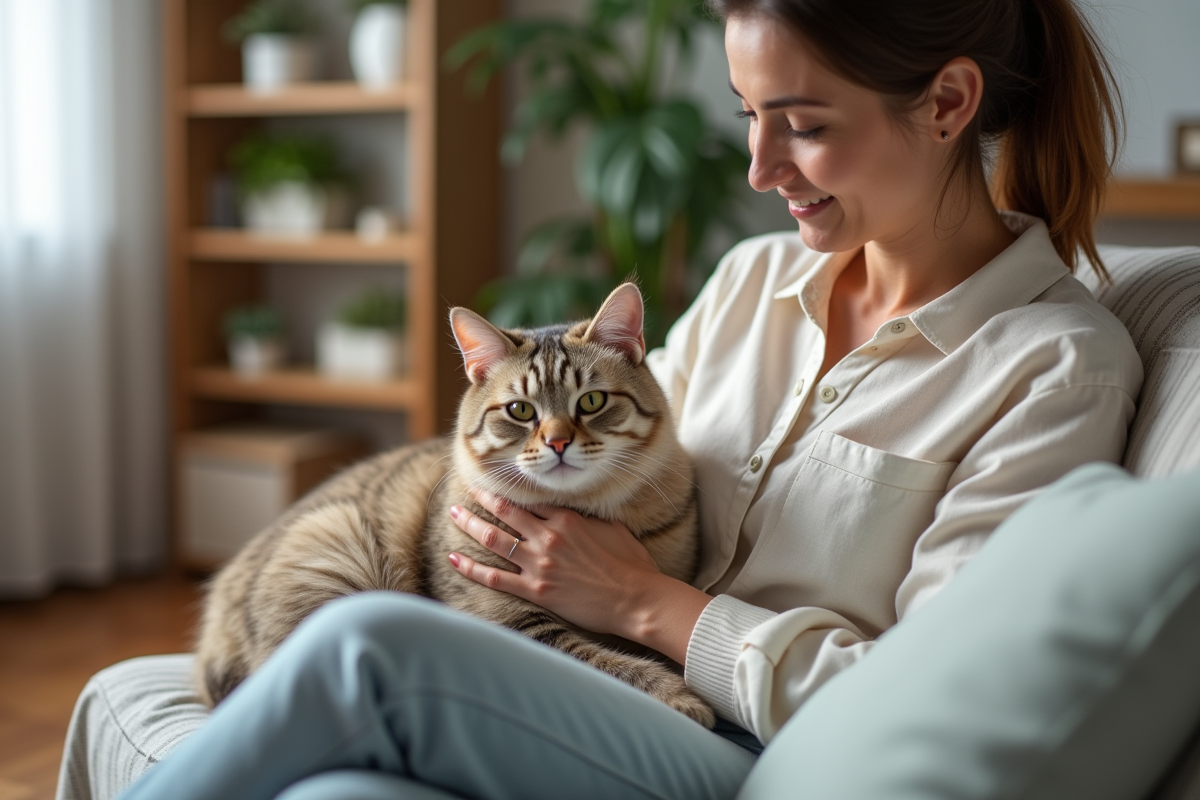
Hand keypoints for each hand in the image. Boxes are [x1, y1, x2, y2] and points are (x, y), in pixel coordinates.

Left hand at [448, 489, 663, 638]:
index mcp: (567, 519)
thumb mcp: (612, 528)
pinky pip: (494, 577)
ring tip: (454, 514)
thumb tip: (575, 512)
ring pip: (493, 538)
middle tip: (467, 489)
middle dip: (482, 498)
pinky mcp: (536, 590)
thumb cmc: (631, 564)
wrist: (635, 599)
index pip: (530, 499)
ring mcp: (539, 564)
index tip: (497, 481)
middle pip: (505, 511)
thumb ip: (588, 518)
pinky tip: (454, 559)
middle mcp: (548, 536)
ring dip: (469, 524)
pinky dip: (471, 568)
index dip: (511, 489)